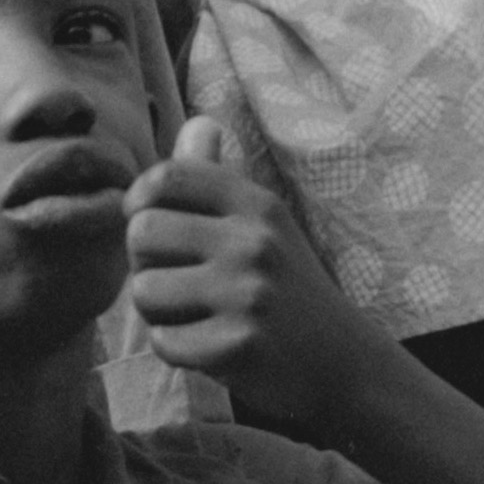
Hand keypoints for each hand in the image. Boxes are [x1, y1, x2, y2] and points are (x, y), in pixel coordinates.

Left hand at [118, 118, 375, 428]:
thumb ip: (218, 176)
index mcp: (257, 204)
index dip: (140, 202)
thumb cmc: (286, 285)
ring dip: (158, 311)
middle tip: (177, 280)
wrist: (342, 361)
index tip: (152, 225)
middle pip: (141, 233)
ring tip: (196, 314)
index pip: (166, 178)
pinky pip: (163, 342)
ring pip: (145, 291)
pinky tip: (209, 345)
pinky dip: (177, 348)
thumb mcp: (264, 223)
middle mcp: (253, 242)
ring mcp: (248, 295)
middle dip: (144, 262)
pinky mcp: (238, 346)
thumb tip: (196, 123)